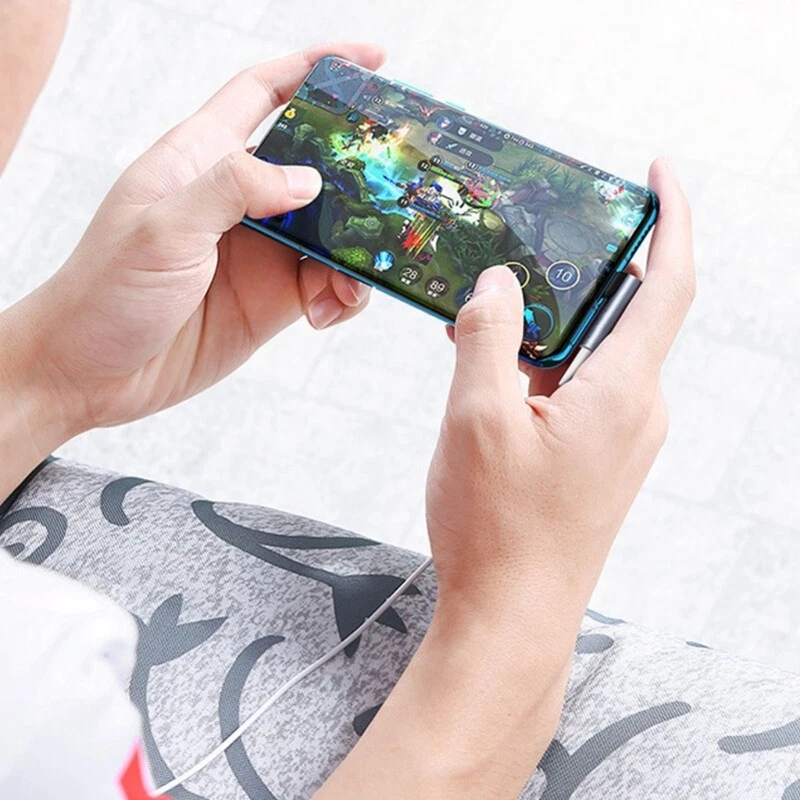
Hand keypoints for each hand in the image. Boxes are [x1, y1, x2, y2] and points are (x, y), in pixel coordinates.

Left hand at [8, 43, 383, 434]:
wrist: (92, 374)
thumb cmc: (106, 291)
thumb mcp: (163, 229)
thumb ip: (233, 190)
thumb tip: (308, 179)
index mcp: (202, 159)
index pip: (263, 92)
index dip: (314, 68)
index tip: (370, 60)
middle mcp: (238, 199)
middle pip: (315, 164)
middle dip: (360, 170)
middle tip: (399, 184)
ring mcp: (260, 250)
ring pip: (332, 232)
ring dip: (357, 251)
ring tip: (354, 278)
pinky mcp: (273, 297)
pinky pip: (327, 283)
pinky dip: (341, 294)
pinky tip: (325, 313)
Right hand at [427, 157, 692, 688]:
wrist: (512, 615)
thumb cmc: (498, 529)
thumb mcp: (476, 418)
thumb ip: (488, 337)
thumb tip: (499, 285)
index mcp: (622, 391)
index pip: (670, 282)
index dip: (672, 218)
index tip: (658, 172)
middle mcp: (638, 410)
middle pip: (630, 312)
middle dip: (586, 272)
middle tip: (535, 245)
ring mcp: (622, 438)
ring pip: (599, 353)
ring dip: (554, 327)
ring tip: (492, 321)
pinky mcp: (601, 458)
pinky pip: (585, 390)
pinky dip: (548, 367)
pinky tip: (497, 374)